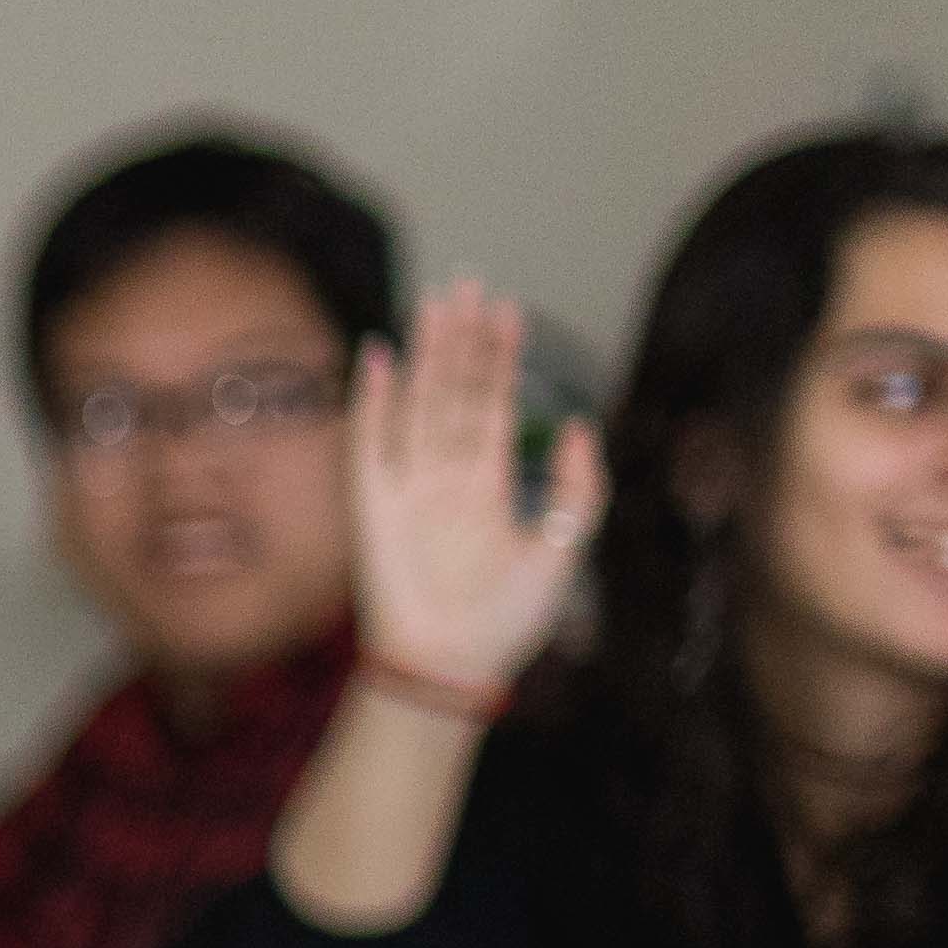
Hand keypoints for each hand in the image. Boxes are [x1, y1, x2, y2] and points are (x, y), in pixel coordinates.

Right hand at [347, 279, 601, 698]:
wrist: (453, 665)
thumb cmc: (506, 619)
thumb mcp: (564, 550)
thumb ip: (577, 490)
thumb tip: (578, 424)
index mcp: (489, 483)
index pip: (493, 402)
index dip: (500, 356)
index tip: (506, 309)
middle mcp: (447, 475)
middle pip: (454, 390)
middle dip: (462, 337)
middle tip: (468, 283)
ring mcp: (408, 487)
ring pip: (418, 403)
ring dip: (425, 353)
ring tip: (435, 302)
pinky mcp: (373, 506)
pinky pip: (369, 444)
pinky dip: (372, 401)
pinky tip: (379, 356)